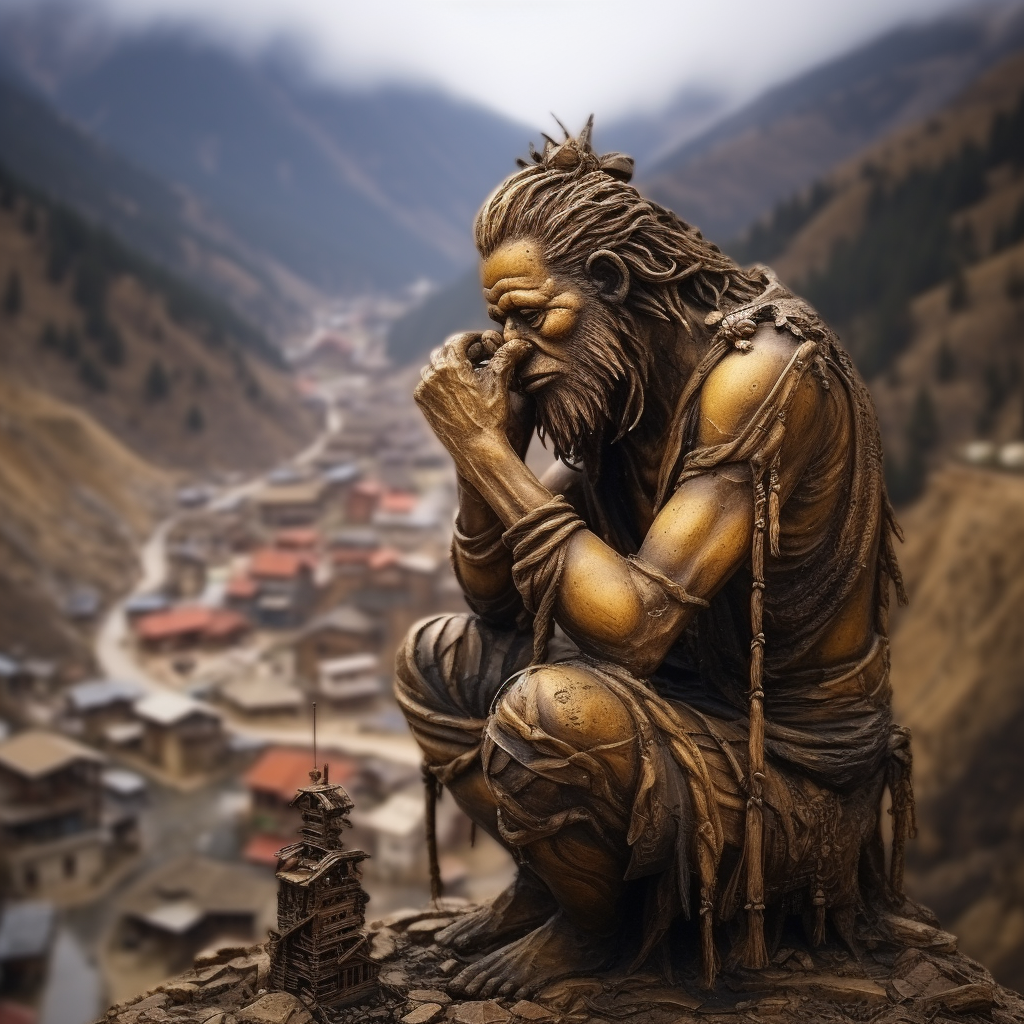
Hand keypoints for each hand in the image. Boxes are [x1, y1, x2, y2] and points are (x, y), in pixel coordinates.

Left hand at [413, 332, 532, 460]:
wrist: (476, 449)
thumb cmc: (491, 415)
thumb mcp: (500, 383)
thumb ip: (506, 356)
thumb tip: (521, 342)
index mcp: (452, 364)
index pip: (460, 339)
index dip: (475, 339)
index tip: (485, 343)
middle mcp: (433, 373)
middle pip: (446, 351)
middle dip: (462, 351)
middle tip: (477, 357)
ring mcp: (425, 387)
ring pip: (434, 366)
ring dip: (448, 365)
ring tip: (467, 372)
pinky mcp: (421, 400)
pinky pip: (428, 382)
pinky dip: (439, 381)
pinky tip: (455, 388)